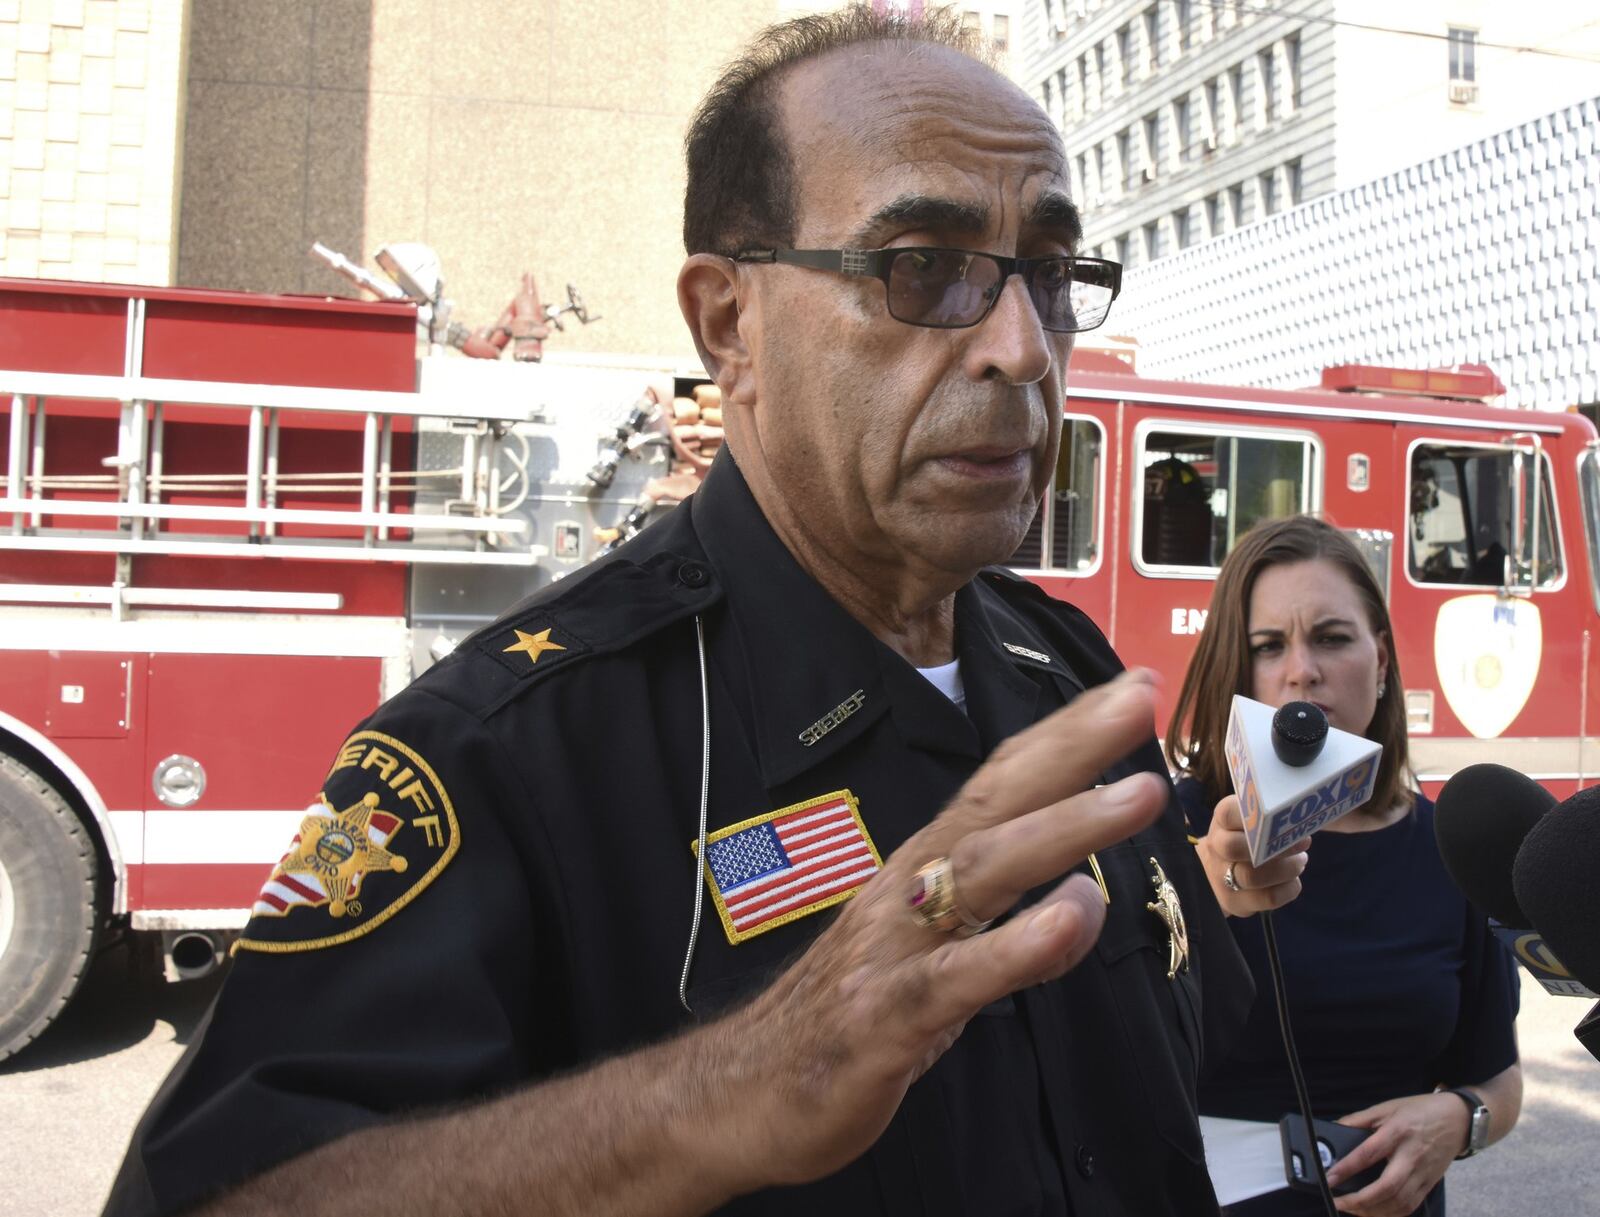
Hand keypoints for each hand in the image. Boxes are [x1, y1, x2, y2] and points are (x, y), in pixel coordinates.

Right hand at [710, 669, 1169, 1193]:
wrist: (743, 1093)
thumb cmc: (848, 1015)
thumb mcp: (937, 962)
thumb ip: (1008, 925)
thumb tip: (1085, 894)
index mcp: (924, 870)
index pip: (1002, 787)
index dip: (1064, 736)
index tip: (1131, 686)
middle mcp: (910, 889)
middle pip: (998, 805)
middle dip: (1072, 749)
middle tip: (1139, 698)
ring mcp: (895, 947)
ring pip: (984, 873)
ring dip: (1064, 828)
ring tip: (1137, 795)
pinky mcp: (885, 1016)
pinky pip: (956, 978)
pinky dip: (1014, 947)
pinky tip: (1070, 919)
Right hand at [1194, 794, 1308, 914]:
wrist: (1212, 872)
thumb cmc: (1242, 839)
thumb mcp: (1246, 820)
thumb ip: (1267, 814)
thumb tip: (1301, 812)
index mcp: (1221, 822)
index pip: (1229, 813)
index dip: (1260, 816)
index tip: (1285, 818)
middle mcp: (1216, 849)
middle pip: (1236, 847)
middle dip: (1277, 846)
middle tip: (1302, 844)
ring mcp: (1221, 878)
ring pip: (1253, 877)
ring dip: (1287, 869)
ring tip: (1299, 862)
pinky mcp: (1235, 902)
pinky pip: (1268, 899)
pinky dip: (1289, 889)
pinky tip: (1292, 881)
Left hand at [1325, 1092, 1468, 1215]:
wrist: (1458, 1119)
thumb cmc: (1419, 1111)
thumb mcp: (1386, 1108)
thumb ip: (1358, 1119)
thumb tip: (1333, 1128)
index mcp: (1397, 1131)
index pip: (1369, 1154)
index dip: (1347, 1168)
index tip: (1329, 1179)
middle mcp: (1411, 1155)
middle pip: (1387, 1187)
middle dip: (1360, 1200)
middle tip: (1338, 1201)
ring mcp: (1423, 1173)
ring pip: (1399, 1202)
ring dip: (1373, 1211)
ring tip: (1351, 1208)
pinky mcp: (1430, 1184)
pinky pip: (1411, 1206)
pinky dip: (1391, 1213)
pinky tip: (1374, 1212)